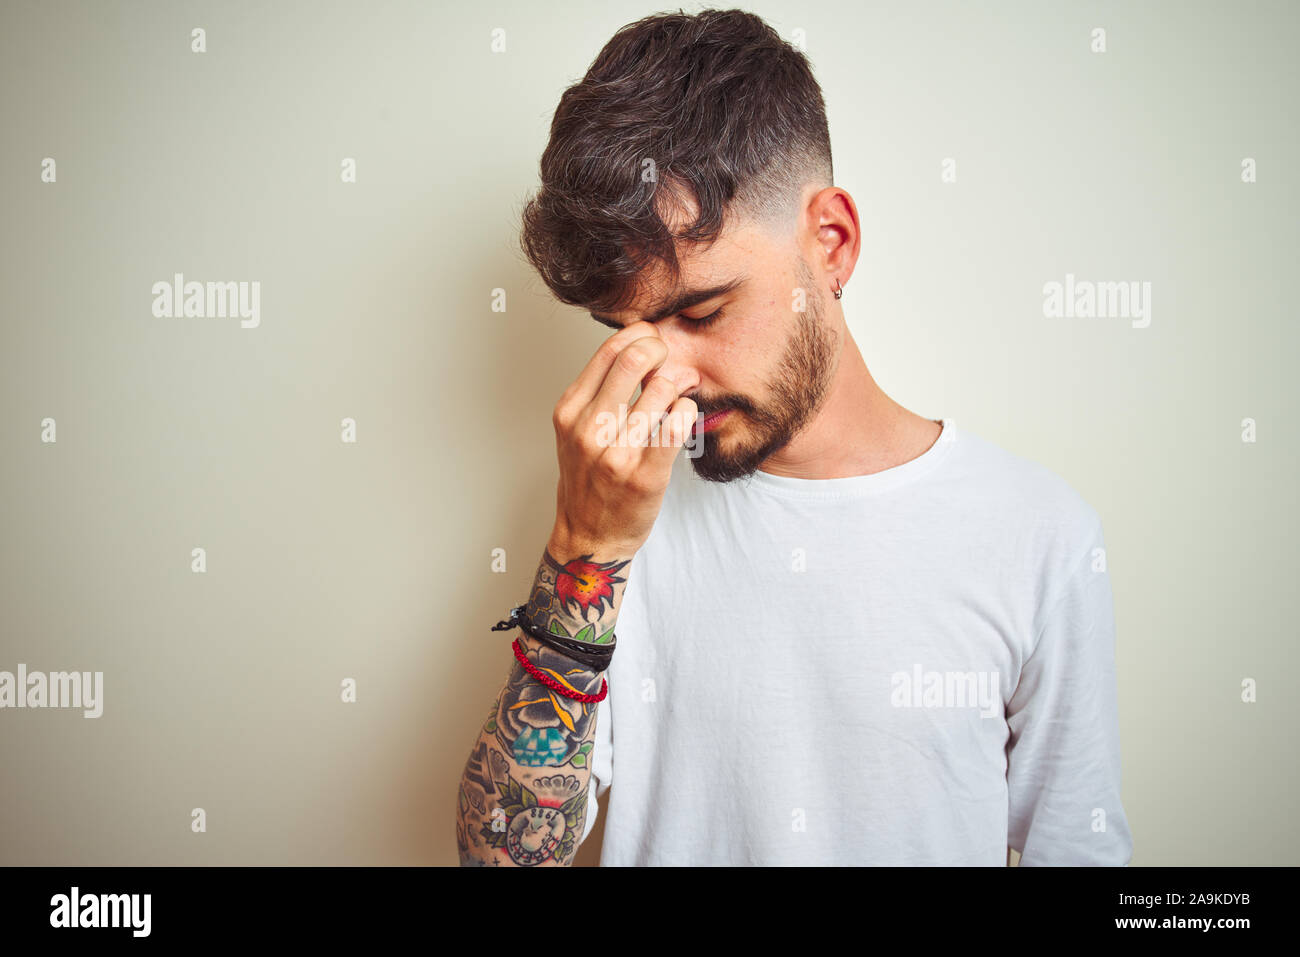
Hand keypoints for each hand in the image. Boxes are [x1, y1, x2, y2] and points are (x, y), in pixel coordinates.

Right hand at [549, 321, 697, 556]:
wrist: (590, 538)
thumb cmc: (588, 482)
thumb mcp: (577, 431)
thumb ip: (600, 393)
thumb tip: (638, 350)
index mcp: (570, 411)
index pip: (609, 350)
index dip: (640, 334)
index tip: (654, 340)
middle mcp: (588, 429)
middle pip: (634, 360)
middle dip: (662, 351)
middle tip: (672, 362)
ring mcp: (615, 454)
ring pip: (662, 389)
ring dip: (680, 385)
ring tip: (681, 394)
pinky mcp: (644, 476)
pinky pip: (677, 425)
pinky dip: (688, 412)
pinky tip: (684, 417)